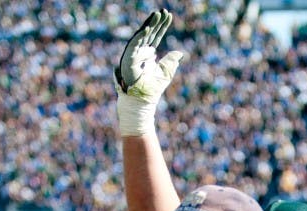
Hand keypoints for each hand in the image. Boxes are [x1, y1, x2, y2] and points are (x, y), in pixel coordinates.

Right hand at [115, 10, 184, 135]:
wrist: (141, 103)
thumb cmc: (151, 90)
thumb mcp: (166, 73)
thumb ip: (171, 62)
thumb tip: (180, 53)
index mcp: (147, 54)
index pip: (155, 36)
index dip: (162, 26)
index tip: (169, 15)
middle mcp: (139, 52)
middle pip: (148, 34)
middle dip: (156, 22)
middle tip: (163, 12)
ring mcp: (132, 55)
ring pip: (141, 36)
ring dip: (149, 25)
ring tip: (157, 15)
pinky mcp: (127, 60)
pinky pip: (133, 45)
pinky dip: (140, 36)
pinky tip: (149, 27)